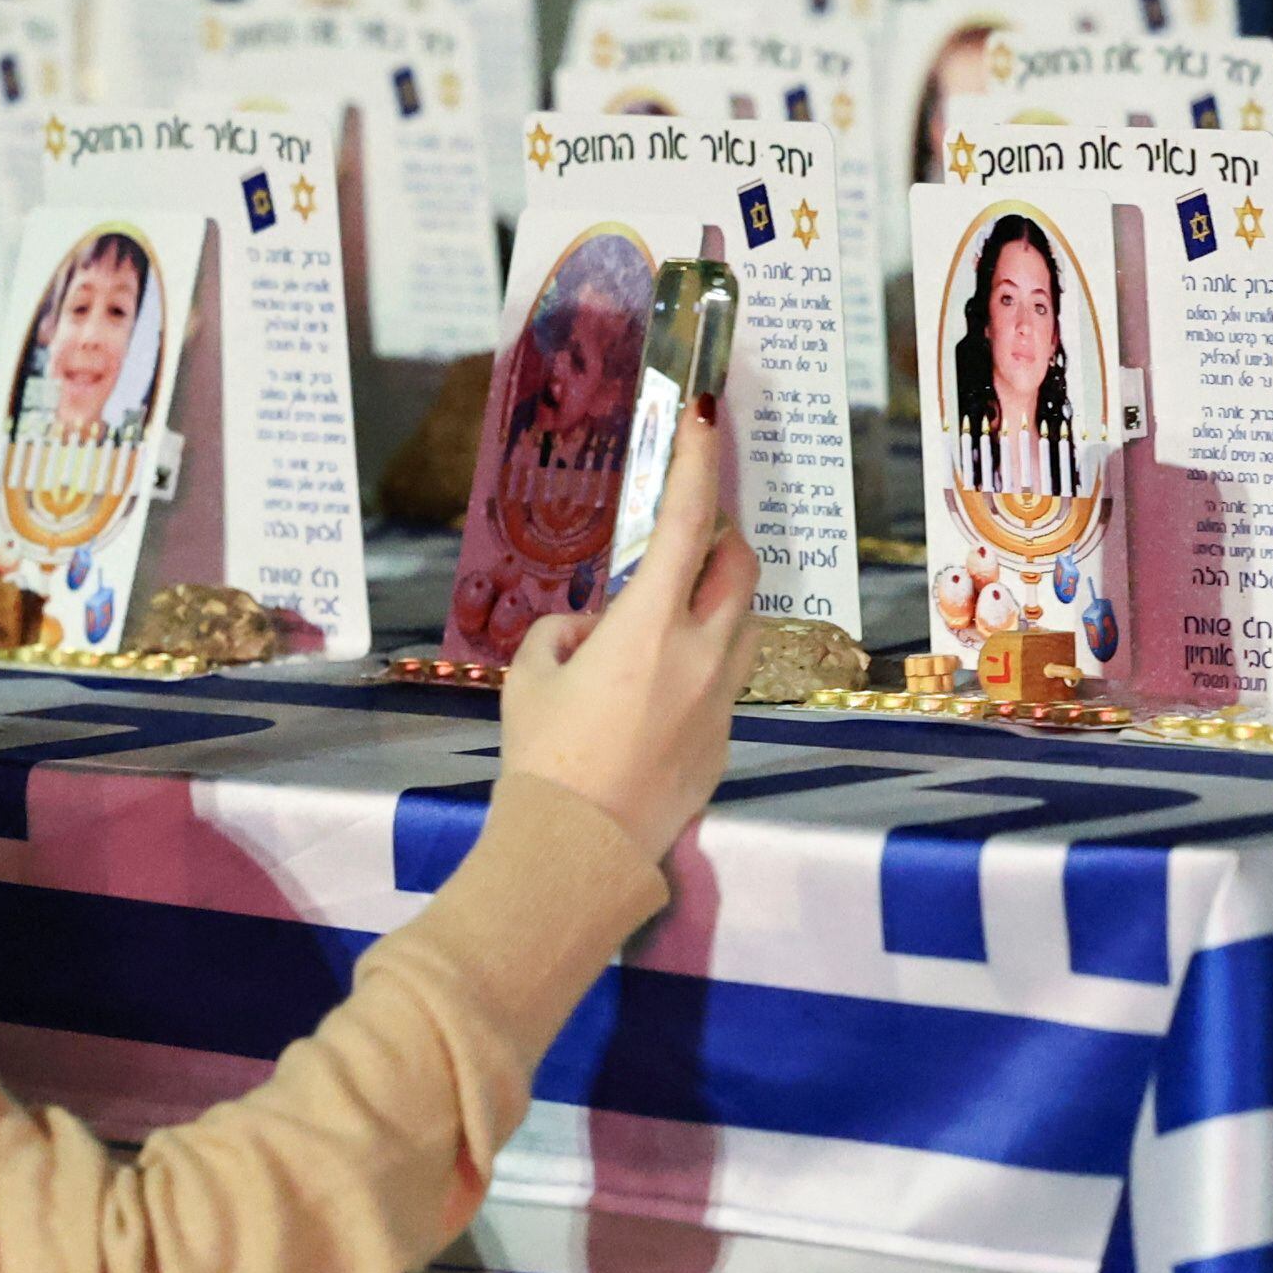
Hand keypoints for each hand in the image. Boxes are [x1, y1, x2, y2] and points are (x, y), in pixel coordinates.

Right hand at [497, 399, 757, 857]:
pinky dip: (698, 672)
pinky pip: (723, 686)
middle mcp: (702, 654)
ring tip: (663, 630)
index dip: (698, 463)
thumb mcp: (530, 678)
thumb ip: (562, 633)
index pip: (687, 521)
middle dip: (719, 541)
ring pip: (742, 627)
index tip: (705, 420)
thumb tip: (589, 630)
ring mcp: (721, 701)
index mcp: (650, 625)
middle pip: (739, 567)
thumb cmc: (543, 758)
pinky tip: (651, 705)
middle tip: (684, 543)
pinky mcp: (723, 744)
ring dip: (715, 608)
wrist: (576, 851)